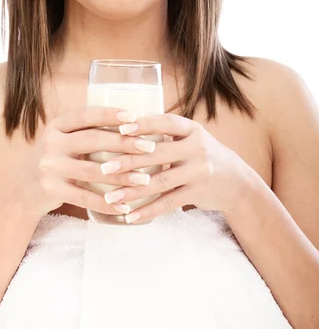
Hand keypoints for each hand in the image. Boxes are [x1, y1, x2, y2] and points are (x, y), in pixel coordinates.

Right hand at [5, 106, 165, 219]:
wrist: (20, 191)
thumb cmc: (54, 161)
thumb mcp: (62, 140)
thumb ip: (85, 132)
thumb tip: (130, 125)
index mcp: (56, 125)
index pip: (86, 115)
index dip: (110, 114)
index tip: (135, 117)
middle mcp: (50, 142)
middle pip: (93, 140)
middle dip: (124, 143)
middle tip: (150, 147)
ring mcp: (49, 167)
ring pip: (92, 171)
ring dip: (122, 176)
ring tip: (145, 179)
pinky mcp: (50, 190)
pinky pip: (84, 198)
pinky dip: (107, 204)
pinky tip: (125, 207)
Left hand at [100, 113, 258, 223]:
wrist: (234, 180)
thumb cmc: (199, 154)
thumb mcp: (189, 137)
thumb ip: (164, 134)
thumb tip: (121, 127)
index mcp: (191, 129)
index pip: (165, 123)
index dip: (144, 124)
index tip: (120, 128)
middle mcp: (197, 148)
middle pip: (158, 154)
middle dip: (129, 161)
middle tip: (104, 168)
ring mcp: (199, 171)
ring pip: (160, 182)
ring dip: (132, 191)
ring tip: (110, 197)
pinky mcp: (198, 193)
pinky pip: (168, 203)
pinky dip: (148, 211)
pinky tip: (129, 217)